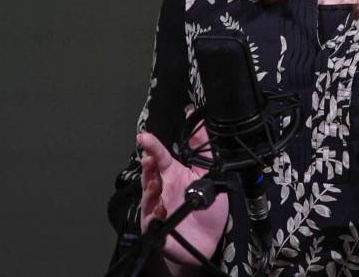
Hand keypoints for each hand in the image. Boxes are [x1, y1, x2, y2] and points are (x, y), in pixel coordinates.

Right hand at [138, 123, 227, 269]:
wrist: (213, 239)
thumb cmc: (209, 207)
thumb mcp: (208, 172)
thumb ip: (202, 146)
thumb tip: (196, 119)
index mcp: (173, 175)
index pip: (159, 157)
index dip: (152, 146)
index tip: (145, 137)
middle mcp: (162, 191)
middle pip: (148, 177)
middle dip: (147, 169)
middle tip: (149, 160)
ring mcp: (158, 210)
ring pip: (147, 199)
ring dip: (149, 192)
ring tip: (155, 185)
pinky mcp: (159, 230)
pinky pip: (151, 223)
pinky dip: (153, 218)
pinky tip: (159, 212)